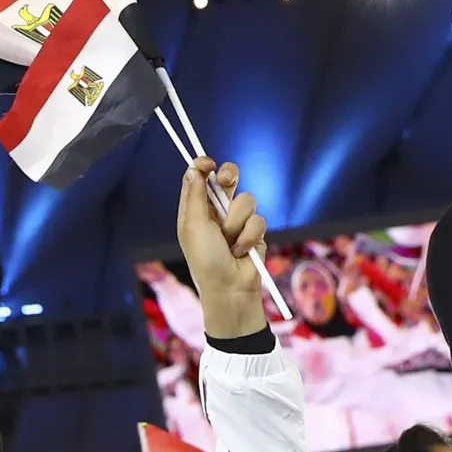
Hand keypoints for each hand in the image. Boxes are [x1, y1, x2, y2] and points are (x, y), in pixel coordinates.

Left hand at [175, 158, 270, 338]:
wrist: (230, 289)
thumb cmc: (206, 260)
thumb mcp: (194, 226)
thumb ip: (195, 196)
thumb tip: (193, 168)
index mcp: (195, 210)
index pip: (199, 178)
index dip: (203, 166)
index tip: (208, 163)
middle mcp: (215, 212)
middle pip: (226, 179)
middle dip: (229, 177)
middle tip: (227, 180)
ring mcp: (236, 221)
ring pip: (246, 200)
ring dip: (237, 222)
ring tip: (230, 242)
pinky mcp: (254, 232)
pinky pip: (258, 220)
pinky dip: (249, 236)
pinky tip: (242, 251)